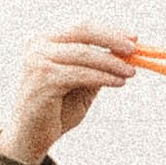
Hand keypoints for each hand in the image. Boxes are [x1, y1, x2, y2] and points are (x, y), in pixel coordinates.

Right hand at [0, 26, 142, 164]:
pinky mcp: (43, 79)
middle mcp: (38, 45)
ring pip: (84, 54)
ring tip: (131, 72)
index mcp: (45, 40)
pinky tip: (119, 82)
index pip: (82, 28)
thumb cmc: (56, 110)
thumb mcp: (82, 84)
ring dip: (111, 62)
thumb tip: (125, 55)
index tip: (133, 39)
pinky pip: (81, 74)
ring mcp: (38, 60)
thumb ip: (97, 67)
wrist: (31, 136)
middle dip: (112, 39)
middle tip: (134, 50)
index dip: (109, 31)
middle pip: (82, 31)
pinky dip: (103, 77)